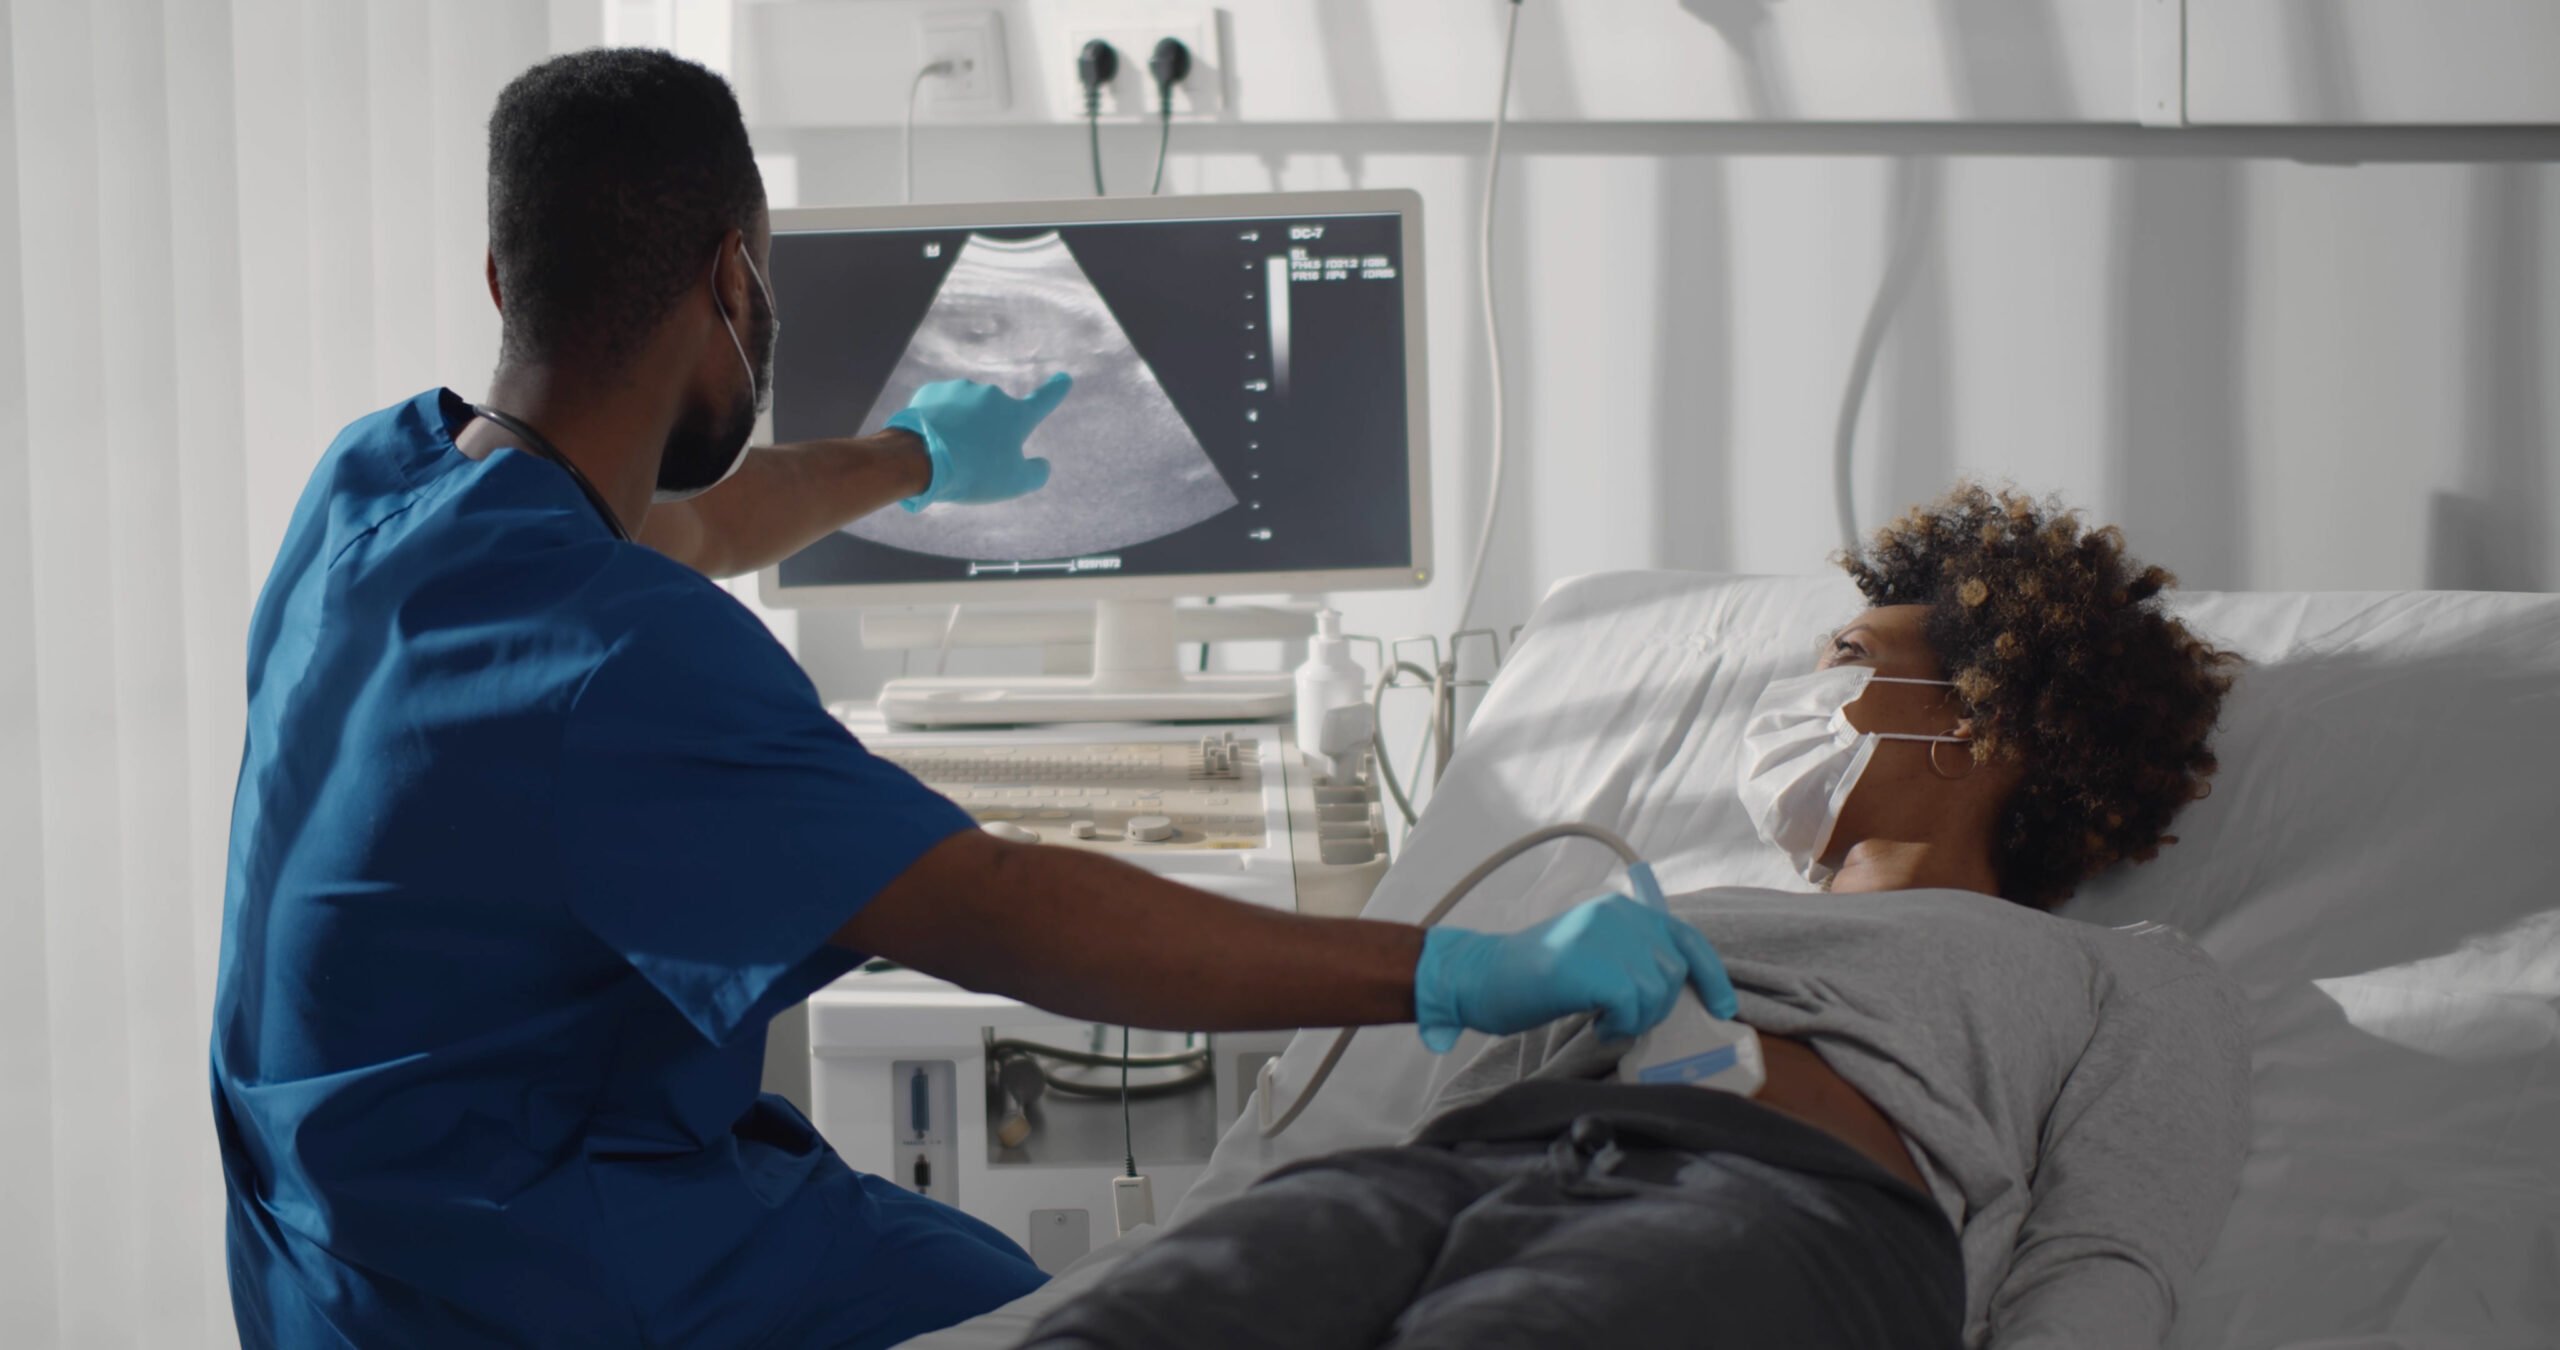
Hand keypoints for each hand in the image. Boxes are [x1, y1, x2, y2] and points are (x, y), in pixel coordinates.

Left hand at [891, 373, 1072, 510]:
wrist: (920, 458)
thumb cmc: (974, 473)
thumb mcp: (1014, 484)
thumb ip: (1036, 474)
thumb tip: (1042, 465)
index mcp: (1016, 415)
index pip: (1043, 401)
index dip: (1055, 391)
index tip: (1064, 379)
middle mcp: (992, 395)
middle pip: (994, 418)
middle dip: (987, 434)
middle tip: (974, 462)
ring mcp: (961, 389)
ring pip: (965, 413)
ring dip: (961, 429)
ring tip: (948, 454)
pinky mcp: (932, 392)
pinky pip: (940, 409)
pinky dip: (938, 422)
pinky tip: (930, 441)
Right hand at [1412, 895, 1737, 1051]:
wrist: (1479, 976)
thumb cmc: (1532, 975)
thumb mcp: (1592, 950)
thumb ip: (1632, 957)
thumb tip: (1678, 988)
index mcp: (1621, 910)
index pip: (1687, 938)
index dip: (1711, 975)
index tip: (1724, 1008)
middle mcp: (1619, 916)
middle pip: (1674, 971)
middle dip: (1659, 1006)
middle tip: (1623, 1019)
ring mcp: (1605, 938)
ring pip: (1657, 992)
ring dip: (1637, 1018)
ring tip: (1604, 1020)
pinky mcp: (1593, 967)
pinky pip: (1632, 1007)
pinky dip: (1620, 1025)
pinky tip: (1596, 1024)